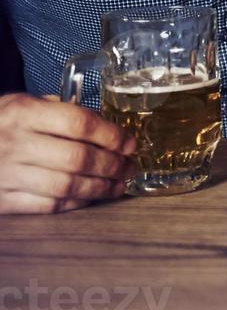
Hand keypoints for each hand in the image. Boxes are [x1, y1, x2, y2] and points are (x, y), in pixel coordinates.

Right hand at [0, 93, 135, 213]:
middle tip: (130, 168)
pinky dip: (76, 203)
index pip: (79, 124)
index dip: (112, 135)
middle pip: (77, 159)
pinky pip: (48, 206)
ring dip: (101, 188)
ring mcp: (6, 174)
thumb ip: (58, 111)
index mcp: (23, 113)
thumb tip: (104, 126)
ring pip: (66, 186)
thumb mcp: (20, 103)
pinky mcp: (2, 201)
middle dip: (112, 166)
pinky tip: (92, 197)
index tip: (130, 143)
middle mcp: (14, 143)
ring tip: (119, 185)